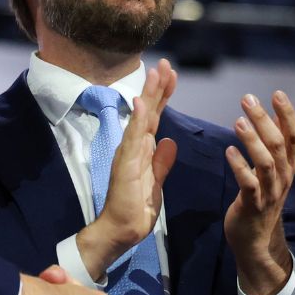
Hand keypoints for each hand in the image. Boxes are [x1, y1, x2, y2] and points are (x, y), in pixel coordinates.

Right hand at [77, 58, 177, 280]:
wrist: (122, 231)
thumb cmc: (137, 210)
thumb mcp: (156, 183)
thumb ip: (162, 162)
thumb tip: (169, 141)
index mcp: (143, 150)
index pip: (155, 117)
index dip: (163, 96)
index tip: (172, 75)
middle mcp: (134, 147)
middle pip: (148, 111)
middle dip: (157, 87)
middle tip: (165, 63)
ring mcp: (128, 153)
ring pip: (140, 118)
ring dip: (148, 94)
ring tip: (155, 72)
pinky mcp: (126, 163)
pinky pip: (132, 137)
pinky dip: (136, 118)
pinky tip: (140, 101)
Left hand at [224, 90, 294, 294]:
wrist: (256, 241)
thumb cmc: (260, 200)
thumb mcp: (272, 171)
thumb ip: (274, 145)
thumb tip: (275, 114)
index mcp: (288, 167)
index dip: (288, 114)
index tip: (277, 93)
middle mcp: (283, 178)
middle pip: (279, 144)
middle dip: (264, 120)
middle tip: (248, 99)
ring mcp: (269, 193)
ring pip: (267, 162)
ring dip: (253, 140)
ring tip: (238, 121)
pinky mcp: (253, 205)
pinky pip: (249, 183)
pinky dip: (240, 166)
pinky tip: (228, 151)